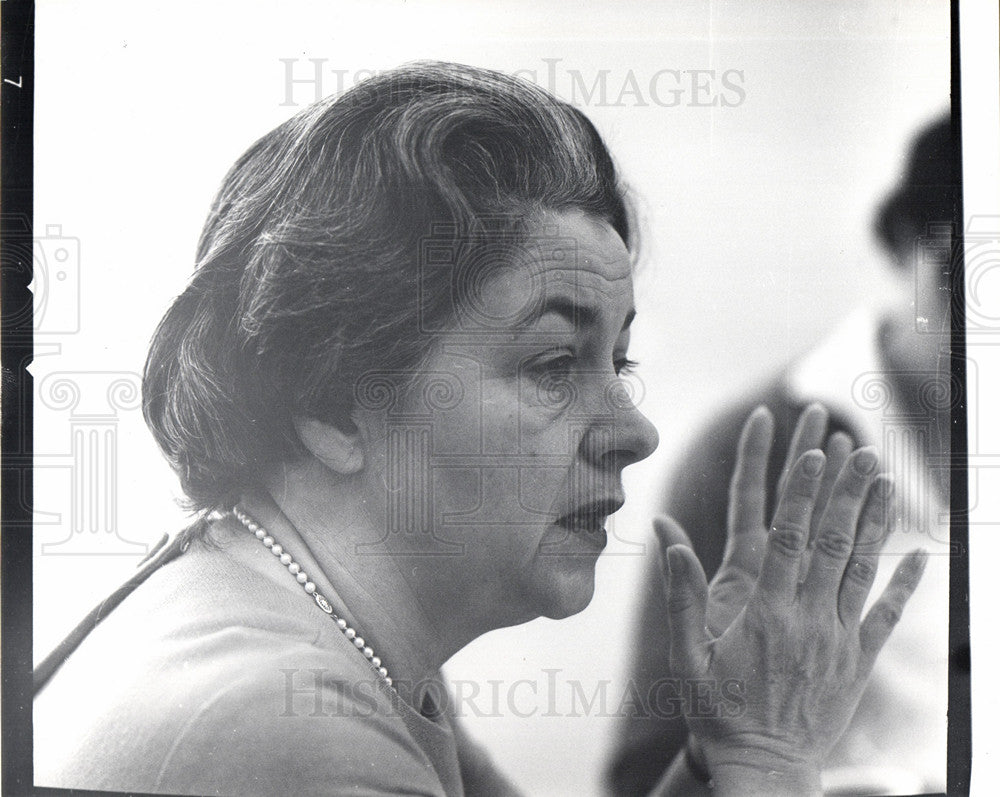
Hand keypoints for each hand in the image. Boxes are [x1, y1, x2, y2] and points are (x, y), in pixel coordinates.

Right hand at [655, 408, 926, 794]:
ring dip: (877, 523)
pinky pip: (887, 616)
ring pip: (863, 570)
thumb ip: (680, 596)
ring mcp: (839, 640)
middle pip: (834, 543)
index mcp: (766, 612)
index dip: (803, 494)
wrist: (765, 770)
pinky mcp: (858, 662)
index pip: (789, 539)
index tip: (815, 455)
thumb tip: (669, 539)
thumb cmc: (717, 714)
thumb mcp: (687, 656)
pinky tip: (920, 555)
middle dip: (848, 493)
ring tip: (889, 482)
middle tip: (864, 451)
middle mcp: (809, 619)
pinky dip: (905, 584)